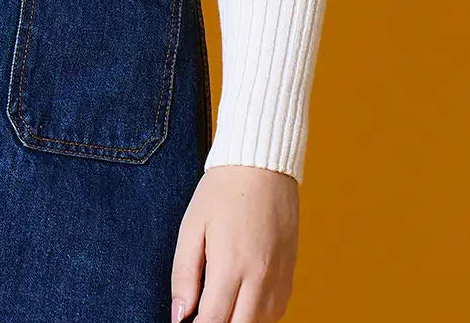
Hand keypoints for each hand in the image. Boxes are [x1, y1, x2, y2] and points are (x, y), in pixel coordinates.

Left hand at [170, 164, 298, 322]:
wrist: (262, 164)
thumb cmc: (222, 192)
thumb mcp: (192, 227)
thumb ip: (184, 274)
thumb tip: (179, 314)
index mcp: (231, 265)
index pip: (214, 322)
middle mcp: (260, 277)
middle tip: (202, 315)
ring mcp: (279, 277)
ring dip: (240, 322)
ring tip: (220, 307)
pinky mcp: (290, 273)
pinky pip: (277, 312)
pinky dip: (259, 317)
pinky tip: (243, 304)